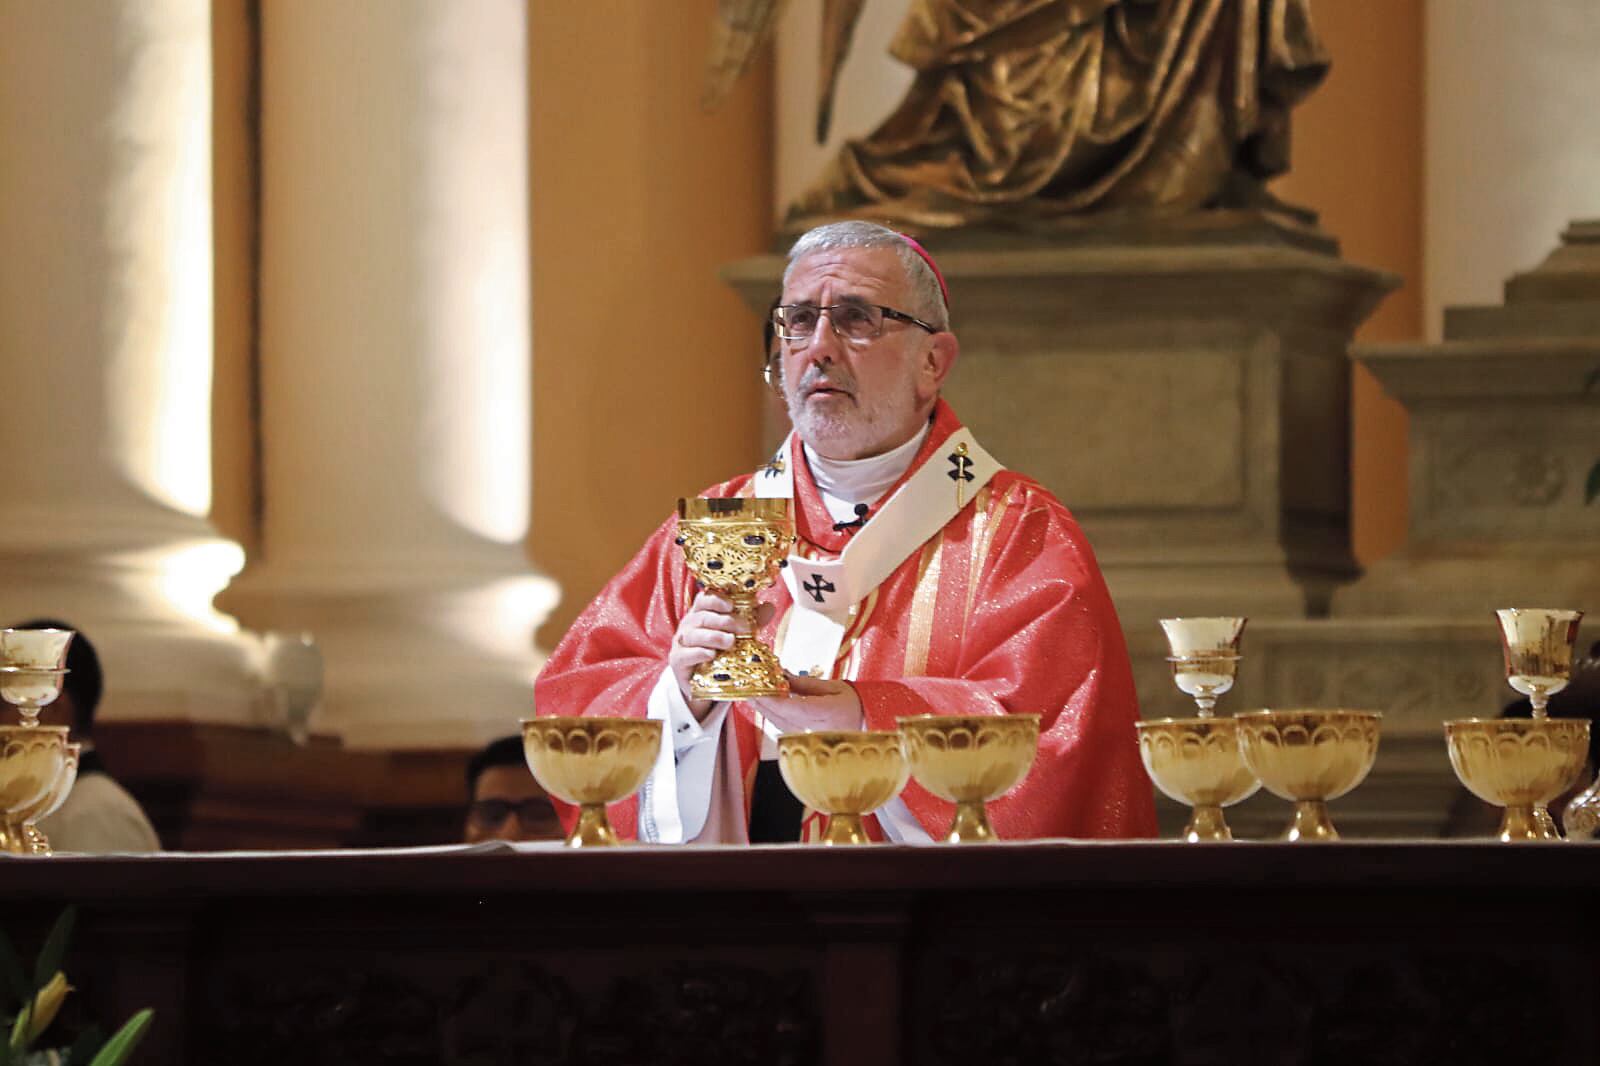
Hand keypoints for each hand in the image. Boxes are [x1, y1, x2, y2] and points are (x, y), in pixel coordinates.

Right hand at [669, 591, 772, 720]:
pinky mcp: (678, 661)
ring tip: (730, 642)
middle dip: (723, 620)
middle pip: (701, 617)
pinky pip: (685, 654)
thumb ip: (752, 621)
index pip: (703, 599)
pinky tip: (712, 655)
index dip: (716, 599)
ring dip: (713, 636)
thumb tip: (769, 607)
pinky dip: (699, 653)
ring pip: (693, 634)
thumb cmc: (720, 654)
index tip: (732, 605)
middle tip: (743, 628)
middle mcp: (688, 626)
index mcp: (700, 614)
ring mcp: (681, 644)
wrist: (705, 683)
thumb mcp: (738, 635)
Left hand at [745, 673, 863, 733]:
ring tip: (754, 693)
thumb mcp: (833, 687)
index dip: (769, 698)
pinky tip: (767, 705)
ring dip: (764, 709)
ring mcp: (809, 739)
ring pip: (778, 724)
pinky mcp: (806, 742)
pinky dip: (773, 716)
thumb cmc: (855, 704)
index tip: (755, 687)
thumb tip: (782, 676)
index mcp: (823, 714)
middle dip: (761, 702)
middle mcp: (814, 730)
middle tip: (748, 686)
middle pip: (779, 716)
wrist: (869, 725)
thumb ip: (805, 683)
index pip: (789, 707)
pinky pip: (784, 728)